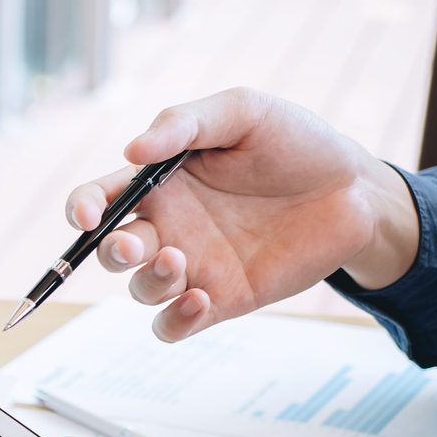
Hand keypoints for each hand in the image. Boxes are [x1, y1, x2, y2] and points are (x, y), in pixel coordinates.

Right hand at [66, 88, 419, 340]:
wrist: (355, 189)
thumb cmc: (295, 142)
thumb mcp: (243, 111)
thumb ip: (185, 123)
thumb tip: (132, 151)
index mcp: (160, 182)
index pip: (99, 198)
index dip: (80, 208)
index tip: (86, 215)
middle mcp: (168, 227)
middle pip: (110, 251)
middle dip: (109, 251)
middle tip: (135, 243)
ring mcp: (192, 267)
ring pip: (140, 289)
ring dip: (148, 280)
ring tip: (180, 260)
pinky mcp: (221, 301)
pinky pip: (173, 326)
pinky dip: (173, 321)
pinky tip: (199, 300)